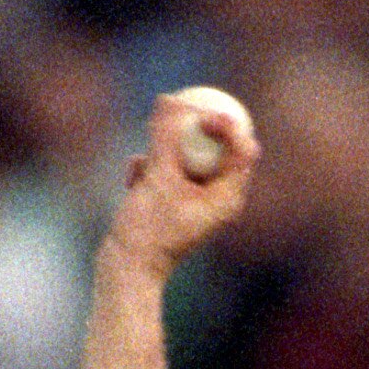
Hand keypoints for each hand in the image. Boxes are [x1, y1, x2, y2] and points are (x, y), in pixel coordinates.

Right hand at [105, 90, 259, 283]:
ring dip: (162, 151)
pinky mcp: (173, 204)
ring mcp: (195, 202)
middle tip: (167, 116)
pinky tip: (133, 178)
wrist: (126, 271)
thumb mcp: (157, 177)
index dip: (225, 123)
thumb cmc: (148, 230)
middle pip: (215, 148)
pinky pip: (166, 172)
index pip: (242, 148)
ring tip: (143, 164)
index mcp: (228, 197)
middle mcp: (218, 199)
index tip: (198, 114)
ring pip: (185, 158)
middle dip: (188, 132)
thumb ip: (165, 137)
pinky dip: (150, 168)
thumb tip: (170, 98)